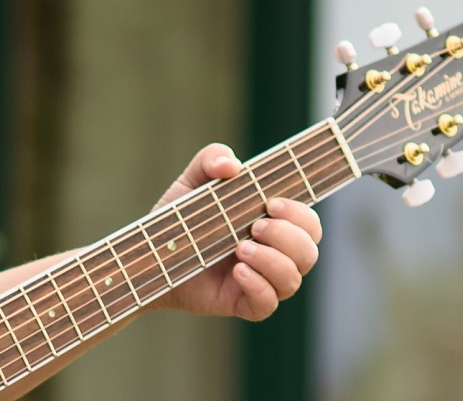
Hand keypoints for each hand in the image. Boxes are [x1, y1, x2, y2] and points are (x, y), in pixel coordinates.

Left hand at [151, 144, 321, 320]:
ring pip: (293, 278)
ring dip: (272, 261)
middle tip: (255, 226)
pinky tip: (238, 271)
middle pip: (309, 251)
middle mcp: (275, 254)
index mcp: (273, 225)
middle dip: (288, 237)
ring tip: (240, 247)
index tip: (271, 204)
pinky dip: (258, 286)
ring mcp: (262, 281)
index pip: (309, 223)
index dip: (300, 213)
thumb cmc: (181, 219)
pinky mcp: (244, 304)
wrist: (153, 256)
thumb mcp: (192, 181)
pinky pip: (268, 304)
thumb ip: (211, 158)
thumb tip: (232, 164)